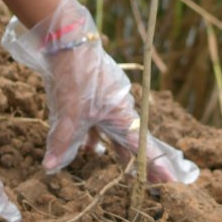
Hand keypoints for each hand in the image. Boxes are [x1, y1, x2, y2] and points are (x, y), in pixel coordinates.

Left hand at [3, 0, 199, 184]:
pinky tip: (86, 143)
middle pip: (130, 139)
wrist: (68, 39)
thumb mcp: (68, 113)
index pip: (142, 147)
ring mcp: (106, 98)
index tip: (170, 183)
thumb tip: (51, 167)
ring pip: (111, 128)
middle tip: (150, 180)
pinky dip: (92, 131)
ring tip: (117, 163)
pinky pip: (96, 118)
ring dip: (112, 146)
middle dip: (136, 160)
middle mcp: (119, 107)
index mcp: (121, 115)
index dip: (155, 166)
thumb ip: (62, 142)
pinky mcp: (93, 91)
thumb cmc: (76, 76)